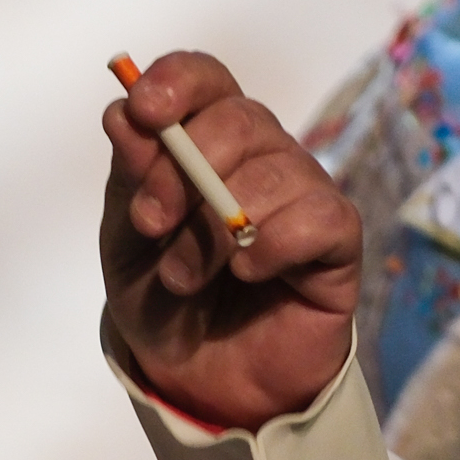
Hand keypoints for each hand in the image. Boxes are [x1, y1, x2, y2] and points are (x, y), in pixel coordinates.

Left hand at [101, 51, 361, 429]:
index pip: (205, 78)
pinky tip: (249, 274)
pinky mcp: (335, 241)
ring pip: (273, 172)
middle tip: (151, 224)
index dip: (178, 82)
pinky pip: (318, 217)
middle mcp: (260, 155)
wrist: (202, 380)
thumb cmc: (165, 303)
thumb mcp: (128, 245)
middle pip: (239, 119)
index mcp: (205, 142)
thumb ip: (131, 181)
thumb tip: (123, 114)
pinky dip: (272, 246)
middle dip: (185, 169)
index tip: (145, 111)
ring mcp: (303, 193)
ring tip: (185, 277)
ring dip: (213, 230)